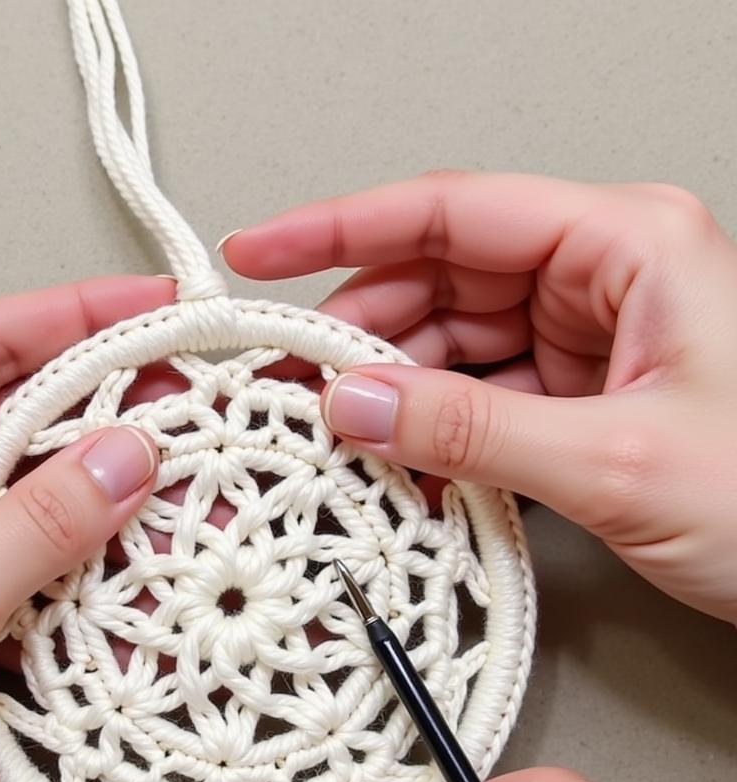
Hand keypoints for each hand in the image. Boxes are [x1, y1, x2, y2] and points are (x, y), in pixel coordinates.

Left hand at [0, 276, 171, 781]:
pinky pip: (46, 564)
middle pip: (19, 416)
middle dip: (111, 412)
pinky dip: (101, 563)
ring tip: (195, 495)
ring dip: (116, 496)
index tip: (153, 310)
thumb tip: (126, 455)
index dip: (72, 319)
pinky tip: (150, 567)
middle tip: (198, 406)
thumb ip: (37, 522)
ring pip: (43, 493)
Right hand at [222, 172, 736, 622]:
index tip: (262, 252)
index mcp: (627, 244)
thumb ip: (469, 429)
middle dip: (360, 332)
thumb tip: (354, 403)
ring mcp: (590, 339)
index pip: (452, 211)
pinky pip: (480, 396)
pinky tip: (398, 460)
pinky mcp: (581, 396)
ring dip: (391, 390)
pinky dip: (432, 430)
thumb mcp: (614, 460)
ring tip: (334, 432)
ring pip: (453, 343)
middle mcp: (604, 279)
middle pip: (441, 280)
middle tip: (288, 378)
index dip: (340, 229)